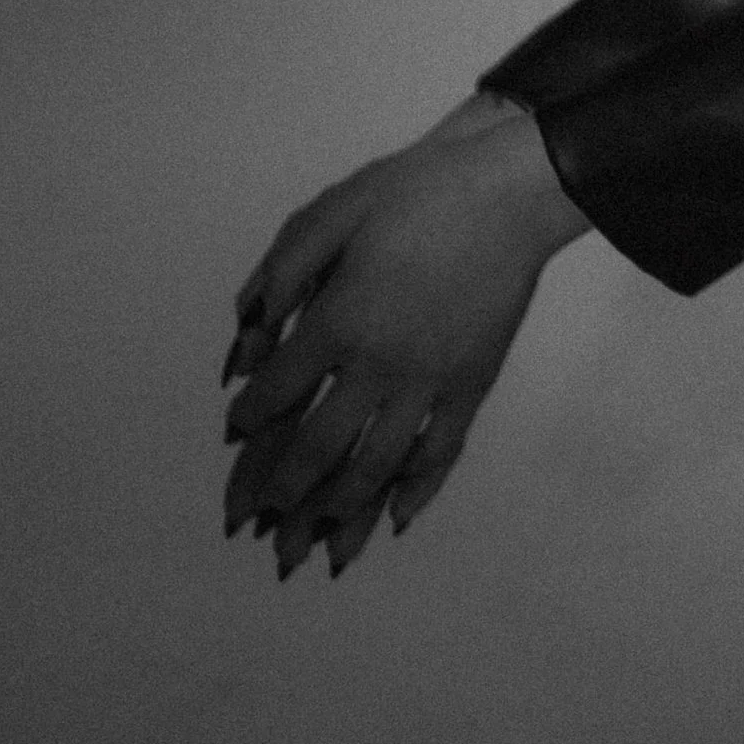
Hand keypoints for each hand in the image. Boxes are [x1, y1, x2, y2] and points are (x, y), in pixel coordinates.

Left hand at [221, 91, 581, 581]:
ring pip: (378, 465)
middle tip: (257, 527)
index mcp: (338, 321)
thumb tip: (247, 341)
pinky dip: (417, 490)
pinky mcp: (472, 387)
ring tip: (317, 549)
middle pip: (320, 448)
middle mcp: (379, 366)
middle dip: (283, 494)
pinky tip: (395, 518)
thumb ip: (280, 275)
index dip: (250, 419)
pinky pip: (440, 452)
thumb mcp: (329, 213)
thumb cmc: (413, 194)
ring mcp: (430, 383)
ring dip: (342, 511)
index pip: (278, 391)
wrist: (508, 195)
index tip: (235, 435)